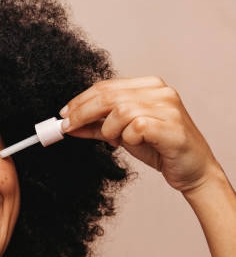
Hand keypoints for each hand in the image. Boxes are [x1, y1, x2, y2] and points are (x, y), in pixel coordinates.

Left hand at [59, 76, 220, 193]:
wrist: (192, 170)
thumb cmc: (160, 148)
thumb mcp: (122, 134)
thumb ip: (98, 127)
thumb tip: (69, 125)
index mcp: (148, 86)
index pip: (105, 87)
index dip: (80, 100)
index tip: (64, 115)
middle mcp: (159, 91)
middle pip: (107, 96)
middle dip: (82, 113)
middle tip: (67, 126)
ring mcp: (167, 107)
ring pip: (119, 111)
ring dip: (110, 130)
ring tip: (119, 141)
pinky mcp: (170, 125)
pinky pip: (134, 128)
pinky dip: (128, 139)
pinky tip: (137, 144)